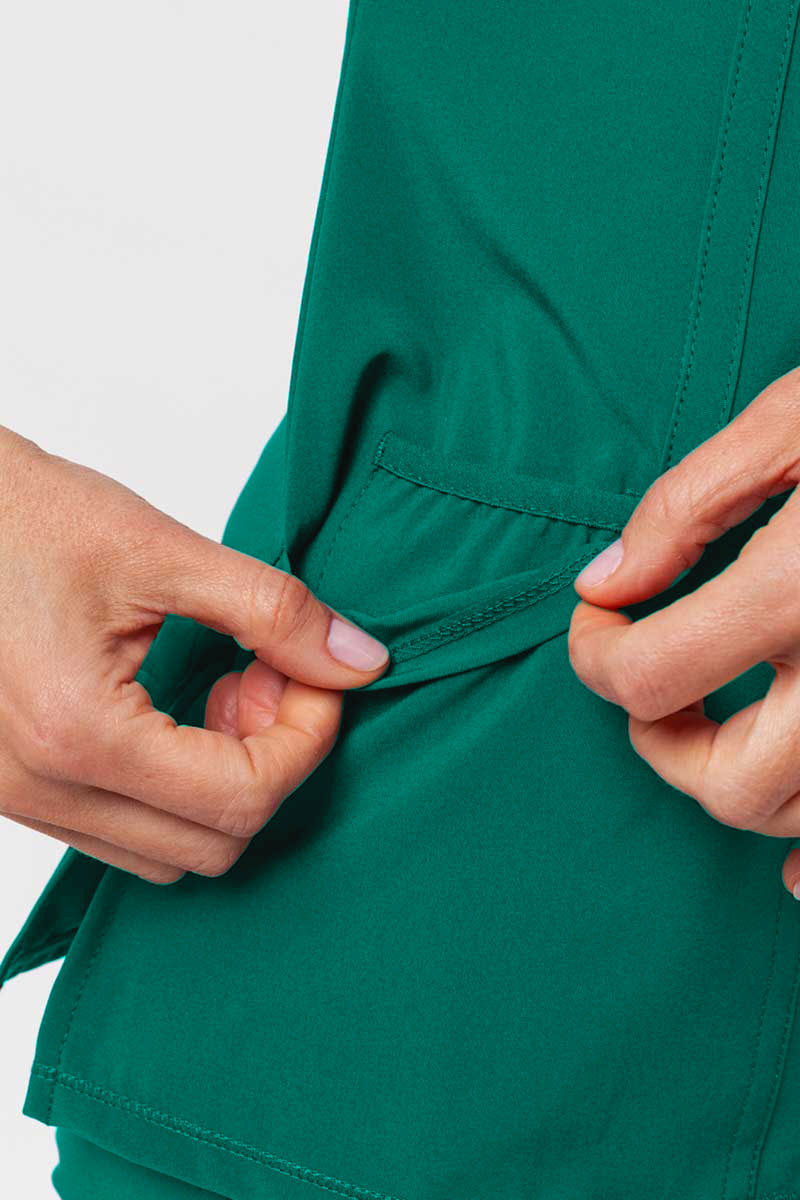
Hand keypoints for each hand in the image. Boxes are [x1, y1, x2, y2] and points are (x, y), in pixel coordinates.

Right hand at [0, 426, 388, 883]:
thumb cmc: (23, 517)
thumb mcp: (162, 551)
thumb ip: (273, 612)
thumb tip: (359, 662)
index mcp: (79, 734)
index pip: (243, 797)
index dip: (308, 738)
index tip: (319, 676)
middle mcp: (42, 788)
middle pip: (215, 844)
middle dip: (271, 762)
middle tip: (268, 678)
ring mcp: (21, 799)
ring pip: (170, 853)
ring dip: (224, 783)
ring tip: (221, 688)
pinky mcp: (17, 789)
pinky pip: (126, 834)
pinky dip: (176, 789)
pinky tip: (179, 710)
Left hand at [567, 364, 799, 898]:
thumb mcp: (791, 421)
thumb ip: (685, 507)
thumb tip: (603, 584)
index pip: (649, 678)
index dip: (594, 653)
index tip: (599, 615)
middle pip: (727, 785)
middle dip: (661, 740)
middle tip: (649, 675)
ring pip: (797, 816)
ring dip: (734, 778)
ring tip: (721, 711)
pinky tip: (793, 862)